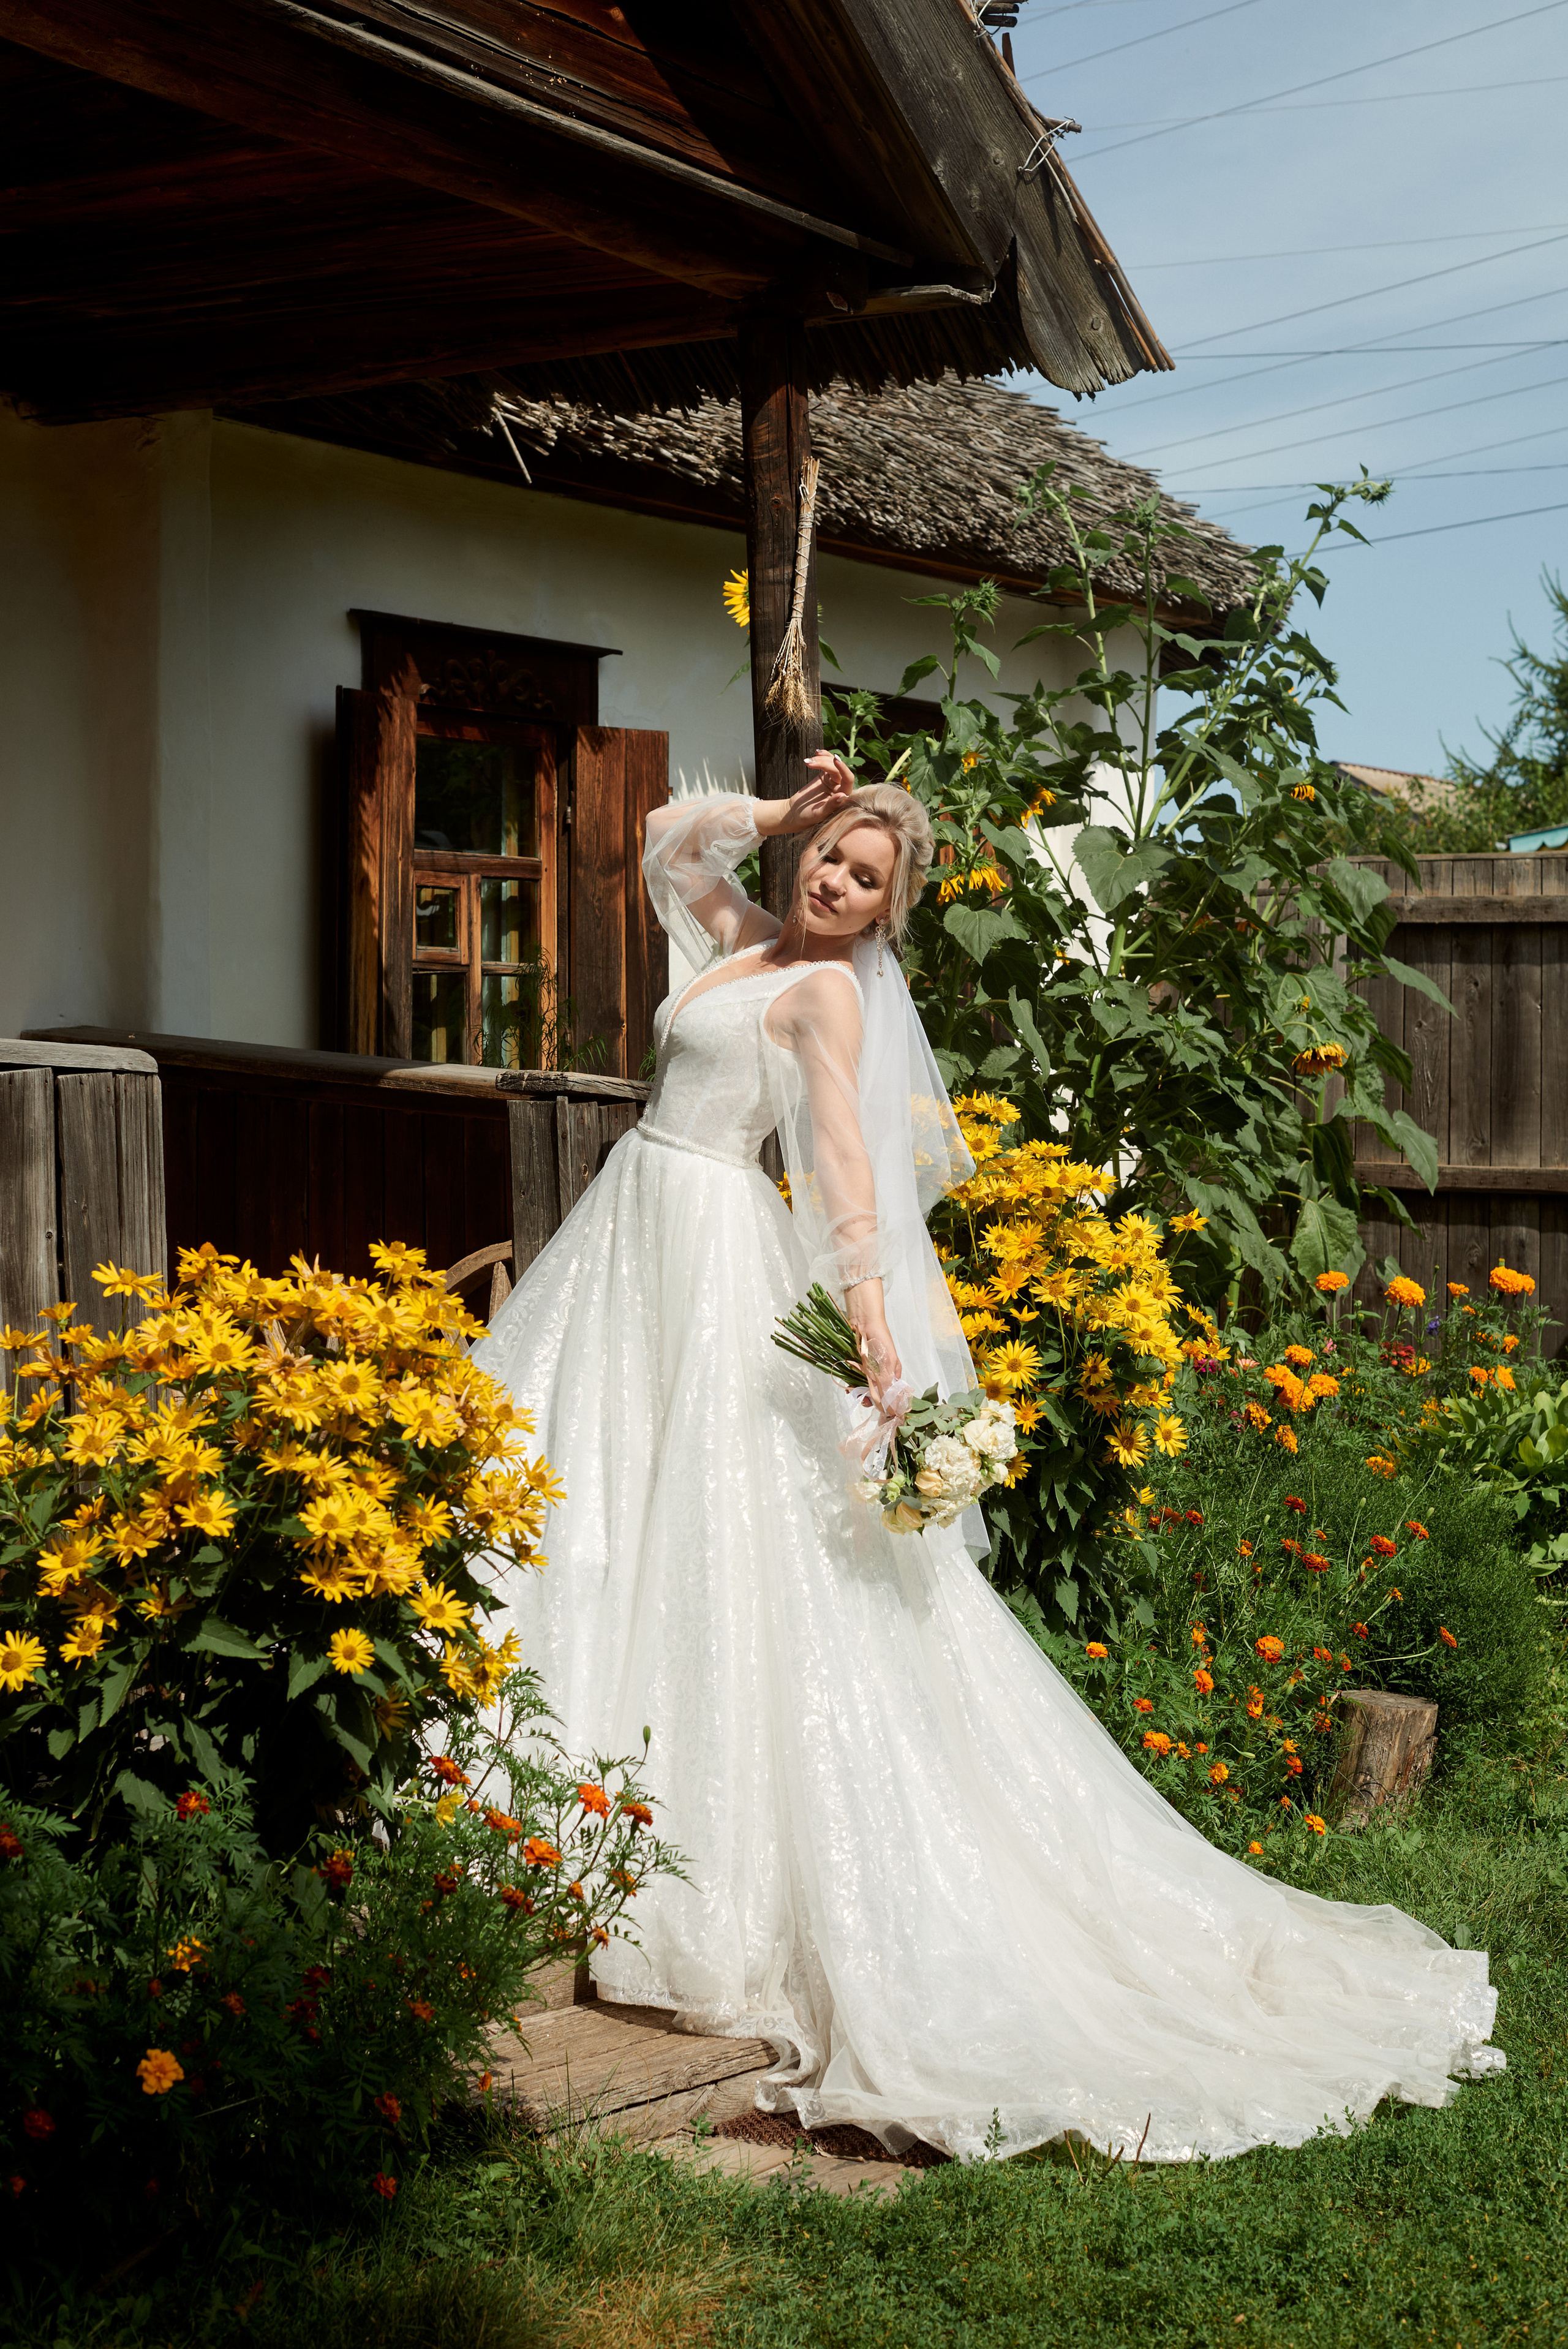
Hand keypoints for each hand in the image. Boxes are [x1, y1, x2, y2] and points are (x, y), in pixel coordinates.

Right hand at [753, 752, 855, 837]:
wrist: (795, 814)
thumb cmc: (808, 817)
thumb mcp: (818, 814)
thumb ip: (831, 806)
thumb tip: (843, 795)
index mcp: (843, 797)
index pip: (848, 779)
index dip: (843, 768)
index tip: (835, 759)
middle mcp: (840, 788)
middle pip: (837, 769)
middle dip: (825, 763)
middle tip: (809, 763)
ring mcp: (833, 781)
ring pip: (832, 764)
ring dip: (821, 759)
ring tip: (807, 761)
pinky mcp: (825, 776)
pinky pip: (827, 763)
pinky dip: (822, 756)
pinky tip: (817, 752)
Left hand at [845, 1281, 900, 1402]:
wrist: (864, 1321)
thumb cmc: (881, 1338)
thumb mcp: (889, 1359)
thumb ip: (889, 1378)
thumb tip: (891, 1399)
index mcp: (892, 1372)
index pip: (890, 1392)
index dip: (884, 1401)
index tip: (877, 1406)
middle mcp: (880, 1372)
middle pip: (875, 1392)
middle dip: (869, 1398)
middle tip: (863, 1400)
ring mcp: (866, 1369)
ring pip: (863, 1387)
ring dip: (858, 1393)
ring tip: (853, 1393)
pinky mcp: (855, 1365)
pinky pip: (852, 1379)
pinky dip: (851, 1384)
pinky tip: (848, 1386)